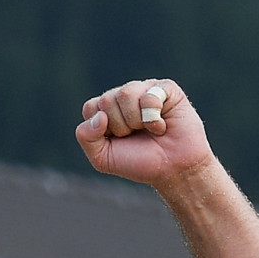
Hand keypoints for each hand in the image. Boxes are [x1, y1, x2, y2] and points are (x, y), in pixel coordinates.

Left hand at [75, 79, 212, 189]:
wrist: (173, 169)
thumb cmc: (139, 162)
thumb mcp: (103, 158)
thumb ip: (86, 137)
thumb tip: (99, 116)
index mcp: (107, 110)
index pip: (91, 108)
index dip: (102, 130)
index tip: (118, 141)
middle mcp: (125, 96)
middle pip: (107, 100)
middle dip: (121, 126)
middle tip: (137, 136)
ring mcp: (145, 89)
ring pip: (126, 94)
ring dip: (137, 121)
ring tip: (150, 130)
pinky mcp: (165, 88)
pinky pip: (149, 94)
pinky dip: (153, 116)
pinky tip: (163, 124)